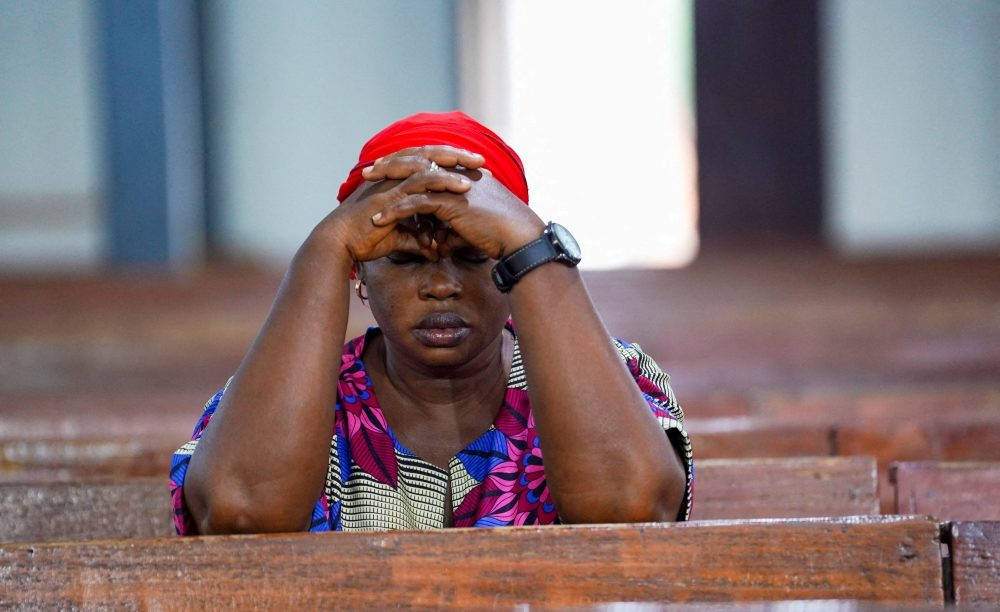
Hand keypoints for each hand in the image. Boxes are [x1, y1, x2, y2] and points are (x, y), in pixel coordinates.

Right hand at [318, 152, 475, 263]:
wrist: (339, 244)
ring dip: (455, 165)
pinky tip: (462, 188)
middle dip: (457, 155)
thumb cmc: (363, 239)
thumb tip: (431, 248)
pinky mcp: (392, 194)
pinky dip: (444, 183)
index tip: (472, 166)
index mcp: (395, 179)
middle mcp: (394, 176)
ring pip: (429, 164)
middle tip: (481, 159)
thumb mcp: (396, 237)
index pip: (426, 162)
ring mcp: (392, 182)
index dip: (448, 162)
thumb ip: (415, 238)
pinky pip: (422, 183)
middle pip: (430, 155)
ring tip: (478, 168)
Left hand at [364, 146, 543, 258]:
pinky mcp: (451, 203)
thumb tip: (437, 242)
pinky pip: (417, 204)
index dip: (409, 163)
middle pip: (418, 163)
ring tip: (367, 189)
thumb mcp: (471, 229)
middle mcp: (459, 174)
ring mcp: (455, 186)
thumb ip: (452, 231)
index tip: (389, 168)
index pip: (430, 162)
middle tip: (370, 171)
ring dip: (388, 184)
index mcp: (465, 174)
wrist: (520, 238)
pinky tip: (380, 219)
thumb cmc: (502, 235)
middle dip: (392, 165)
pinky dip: (396, 211)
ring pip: (413, 180)